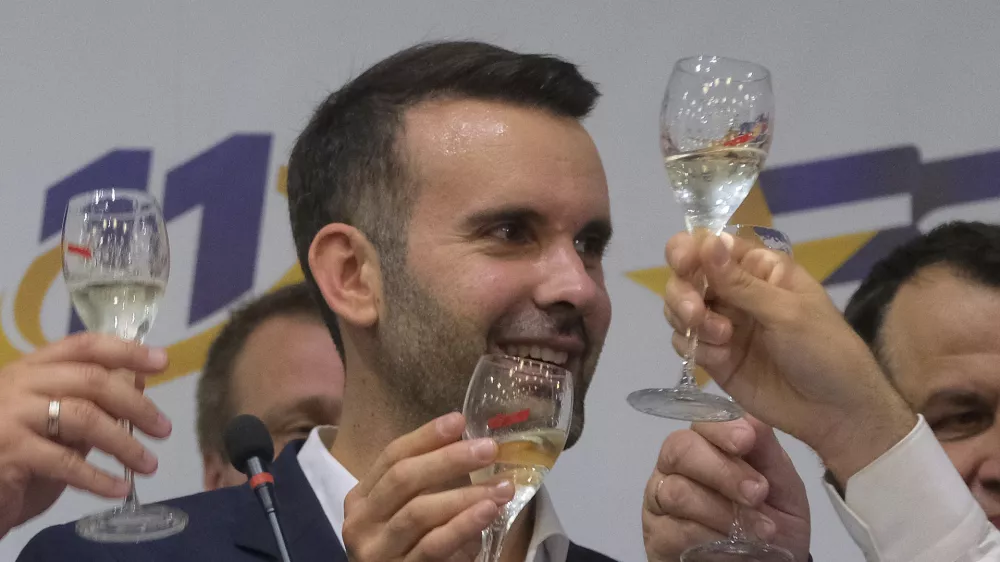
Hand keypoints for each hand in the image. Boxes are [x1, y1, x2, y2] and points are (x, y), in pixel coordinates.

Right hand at [0, 333, 171, 536]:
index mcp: (32, 369)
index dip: (126, 351)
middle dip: (135, 404)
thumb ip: (89, 400)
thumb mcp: (56, 421)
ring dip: (124, 444)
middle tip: (164, 428)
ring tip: (149, 464)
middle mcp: (20, 384)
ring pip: (84, 418)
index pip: (84, 347)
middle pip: (92, 380)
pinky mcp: (10, 452)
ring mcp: (11, 415)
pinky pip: (67, 462)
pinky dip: (99, 479)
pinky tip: (120, 489)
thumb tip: (139, 378)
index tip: (162, 361)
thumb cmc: (16, 451)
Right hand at [342, 412, 514, 561]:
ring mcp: (377, 551)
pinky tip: (487, 511)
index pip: (391, 456)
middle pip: (403, 478)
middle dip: (449, 459)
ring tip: (502, 486)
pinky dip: (462, 525)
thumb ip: (428, 482)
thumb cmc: (409, 547)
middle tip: (488, 449)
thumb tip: (471, 443)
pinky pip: (433, 544)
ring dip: (465, 494)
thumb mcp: (409, 510)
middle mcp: (361, 522)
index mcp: (362, 498)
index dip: (425, 436)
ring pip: (419, 511)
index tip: (459, 420)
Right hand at [642, 416, 809, 561]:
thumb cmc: (773, 518)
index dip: (720, 429)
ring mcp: (660, 500)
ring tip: (760, 530)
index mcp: (707, 444)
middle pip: (680, 450)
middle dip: (722, 471)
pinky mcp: (657, 535)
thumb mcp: (783, 485)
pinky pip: (675, 531)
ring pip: (677, 492)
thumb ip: (766, 452)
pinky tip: (734, 547)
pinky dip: (710, 538)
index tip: (746, 440)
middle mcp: (675, 466)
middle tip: (758, 493)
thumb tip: (750, 418)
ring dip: (722, 512)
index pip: (701, 422)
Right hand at [662, 232, 914, 480]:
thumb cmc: (824, 350)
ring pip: (679, 310)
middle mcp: (734, 291)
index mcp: (758, 268)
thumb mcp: (786, 312)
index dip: (689, 249)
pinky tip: (721, 359)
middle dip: (684, 293)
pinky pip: (685, 343)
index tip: (684, 263)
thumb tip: (708, 240)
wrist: (836, 412)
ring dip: (689, 321)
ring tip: (720, 339)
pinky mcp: (714, 358)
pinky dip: (696, 348)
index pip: (710, 246)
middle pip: (685, 278)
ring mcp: (722, 325)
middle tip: (696, 314)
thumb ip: (740, 282)